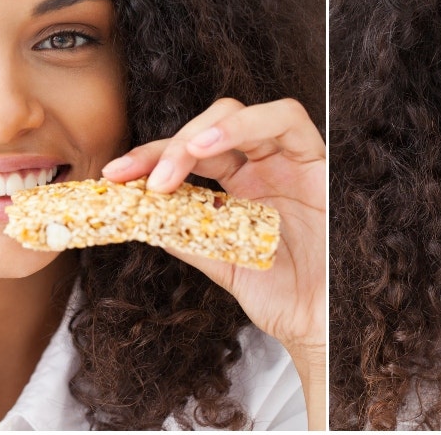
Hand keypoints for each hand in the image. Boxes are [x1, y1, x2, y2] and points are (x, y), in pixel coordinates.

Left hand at [100, 97, 325, 352]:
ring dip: (202, 130)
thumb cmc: (285, 299)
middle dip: (168, 145)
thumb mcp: (223, 265)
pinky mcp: (318, 161)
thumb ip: (188, 236)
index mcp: (240, 187)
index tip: (115, 175)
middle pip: (210, 128)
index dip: (151, 158)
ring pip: (243, 114)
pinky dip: (247, 123)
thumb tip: (138, 216)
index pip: (191, 156)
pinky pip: (288, 120)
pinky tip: (211, 144)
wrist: (325, 326)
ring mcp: (290, 162)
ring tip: (175, 159)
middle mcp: (264, 168)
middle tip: (136, 175)